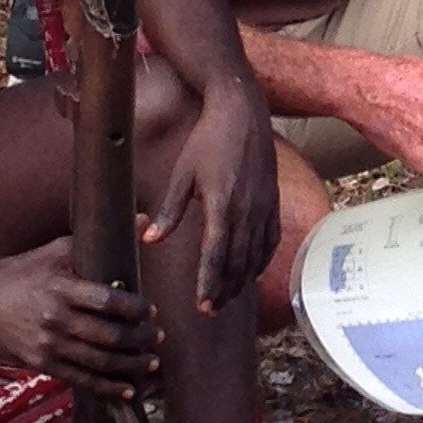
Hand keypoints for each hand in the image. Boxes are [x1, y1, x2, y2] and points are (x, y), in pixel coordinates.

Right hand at [0, 237, 160, 394]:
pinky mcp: (41, 364)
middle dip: (140, 338)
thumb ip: (98, 240)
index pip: (108, 301)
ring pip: (99, 362)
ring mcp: (47, 345)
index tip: (151, 310)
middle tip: (158, 336)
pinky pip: (81, 380)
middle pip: (109, 336)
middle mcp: (55, 319)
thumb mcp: (56, 250)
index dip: (136, 308)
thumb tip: (143, 219)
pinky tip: (127, 389)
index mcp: (61, 288)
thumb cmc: (21, 271)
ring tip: (151, 361)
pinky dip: (107, 387)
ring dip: (131, 364)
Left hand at [144, 87, 280, 313]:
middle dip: (224, 289)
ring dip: (242, 280)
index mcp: (222, 204)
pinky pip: (271, 240)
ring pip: (256, 255)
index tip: (202, 305)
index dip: (209, 283)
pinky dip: (262, 260)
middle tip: (211, 310)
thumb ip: (169, 210)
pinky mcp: (273, 201)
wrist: (243, 112)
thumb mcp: (182, 173)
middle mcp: (247, 210)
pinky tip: (252, 273)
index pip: (216, 255)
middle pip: (237, 261)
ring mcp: (264, 206)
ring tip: (228, 297)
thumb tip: (150, 241)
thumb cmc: (208, 139)